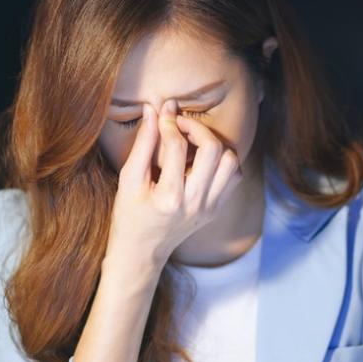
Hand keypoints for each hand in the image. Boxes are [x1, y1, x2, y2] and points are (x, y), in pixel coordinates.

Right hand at [104, 99, 243, 272]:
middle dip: (197, 128)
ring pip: (231, 162)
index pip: (177, 147)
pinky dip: (224, 161)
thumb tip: (153, 110)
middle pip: (213, 150)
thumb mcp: (128, 179)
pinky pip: (234, 176)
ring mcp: (210, 207)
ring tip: (194, 140)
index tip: (164, 111)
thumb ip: (143, 143)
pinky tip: (203, 158)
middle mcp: (195, 203)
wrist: (142, 251)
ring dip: (214, 144)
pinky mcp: (217, 208)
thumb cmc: (129, 214)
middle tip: (181, 123)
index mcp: (169, 197)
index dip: (170, 122)